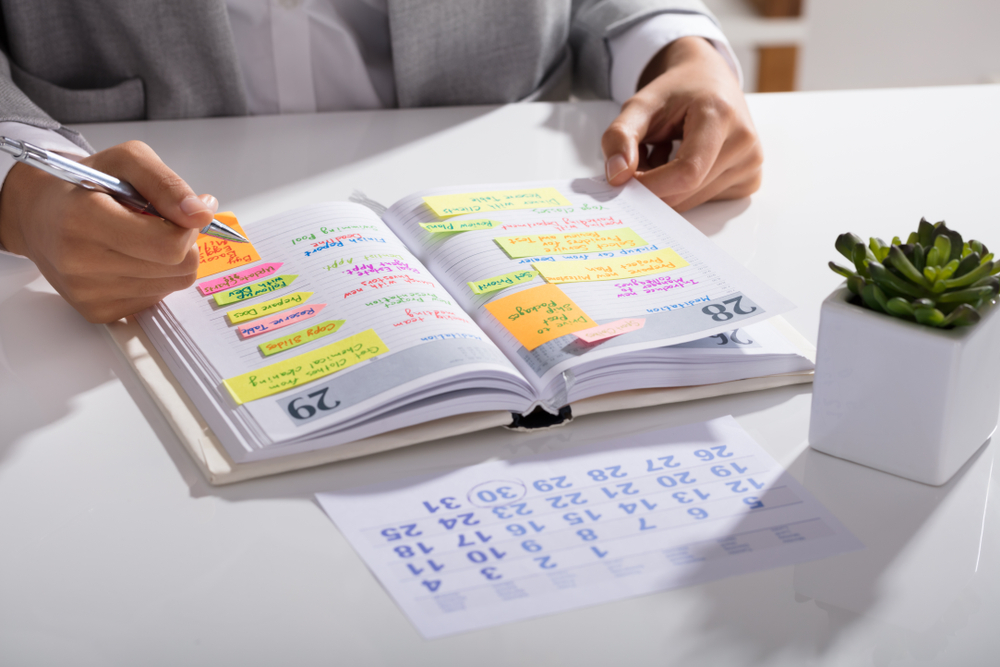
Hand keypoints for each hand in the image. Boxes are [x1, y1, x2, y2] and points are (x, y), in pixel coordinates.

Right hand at [0, 140, 217, 322]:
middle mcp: (79, 262)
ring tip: (141, 238)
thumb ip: (168, 183)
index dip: (188, 227)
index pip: (170, 245)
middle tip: (162, 223)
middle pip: (179, 268)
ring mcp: (87, 293)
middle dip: (184, 242)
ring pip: (173, 285)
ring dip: (170, 260)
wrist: (39, 215)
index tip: (181, 212)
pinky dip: (155, 277)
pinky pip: (155, 299)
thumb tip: (202, 213)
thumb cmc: (84, 186)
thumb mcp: (127, 161)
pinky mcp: (96, 312)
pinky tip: (131, 258)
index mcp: (83, 219)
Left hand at [602, 36, 762, 211]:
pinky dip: (683, 191)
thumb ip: (620, 136)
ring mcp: (751, 162)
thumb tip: (616, 176)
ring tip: (662, 155)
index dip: (651, 185)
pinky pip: (705, 201)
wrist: (707, 79)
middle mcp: (743, 140)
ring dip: (666, 189)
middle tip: (640, 160)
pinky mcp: (750, 179)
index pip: (687, 171)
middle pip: (687, 192)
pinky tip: (682, 163)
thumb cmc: (676, 91)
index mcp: (720, 114)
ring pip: (692, 201)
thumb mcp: (640, 105)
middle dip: (653, 186)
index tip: (625, 180)